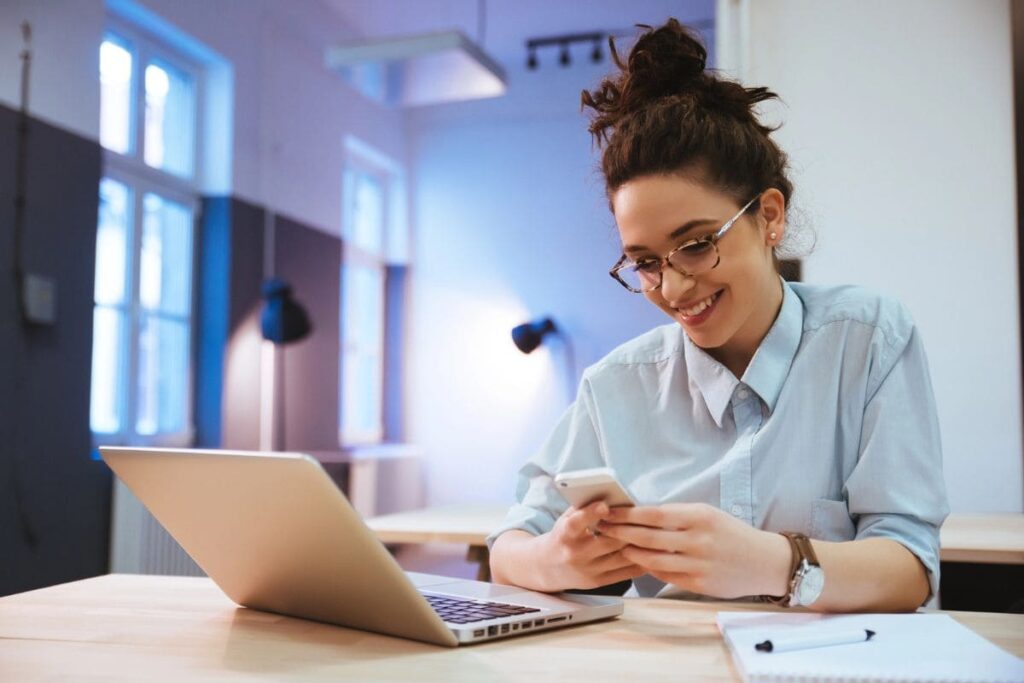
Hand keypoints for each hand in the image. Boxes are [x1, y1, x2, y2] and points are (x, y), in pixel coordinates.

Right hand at [533, 501, 645, 591]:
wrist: (547, 567)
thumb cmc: (562, 536)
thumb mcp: (565, 519)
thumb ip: (584, 508)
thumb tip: (610, 494)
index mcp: (564, 535)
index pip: (576, 523)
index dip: (590, 513)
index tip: (605, 505)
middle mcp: (575, 555)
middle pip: (609, 541)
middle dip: (628, 528)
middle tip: (645, 517)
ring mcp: (588, 571)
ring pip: (622, 556)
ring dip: (639, 543)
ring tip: (653, 532)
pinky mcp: (599, 582)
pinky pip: (627, 572)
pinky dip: (641, 560)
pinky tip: (650, 550)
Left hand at [596, 503, 790, 598]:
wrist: (765, 561)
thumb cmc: (732, 534)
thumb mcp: (709, 514)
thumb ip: (678, 515)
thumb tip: (641, 514)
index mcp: (699, 517)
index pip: (654, 514)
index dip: (627, 514)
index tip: (609, 511)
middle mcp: (698, 540)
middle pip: (648, 537)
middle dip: (621, 532)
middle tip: (603, 528)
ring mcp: (698, 565)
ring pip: (653, 559)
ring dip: (631, 552)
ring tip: (618, 545)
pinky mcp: (700, 584)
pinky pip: (666, 576)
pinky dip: (649, 568)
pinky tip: (639, 561)